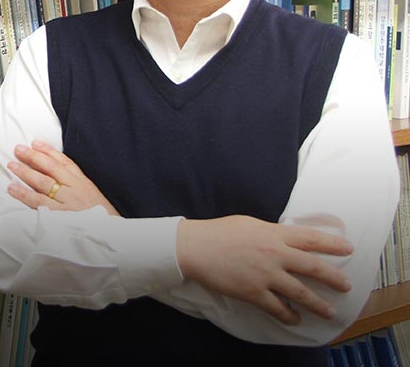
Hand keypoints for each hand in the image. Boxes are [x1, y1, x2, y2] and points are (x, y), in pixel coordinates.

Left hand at [5, 140, 118, 215]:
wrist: (111, 234)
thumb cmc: (99, 215)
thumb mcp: (91, 193)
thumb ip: (75, 183)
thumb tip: (56, 172)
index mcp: (82, 182)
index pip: (64, 162)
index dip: (48, 151)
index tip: (35, 143)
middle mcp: (74, 189)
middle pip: (51, 168)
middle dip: (33, 157)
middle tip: (18, 149)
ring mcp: (67, 202)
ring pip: (43, 183)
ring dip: (25, 172)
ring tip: (12, 165)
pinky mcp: (60, 215)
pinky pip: (39, 202)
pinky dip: (24, 194)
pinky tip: (13, 188)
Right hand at [177, 216, 353, 324]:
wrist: (195, 247)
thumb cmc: (220, 232)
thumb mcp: (251, 224)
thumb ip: (272, 233)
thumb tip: (287, 239)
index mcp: (275, 234)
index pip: (312, 238)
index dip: (333, 244)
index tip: (348, 248)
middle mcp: (276, 255)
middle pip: (314, 267)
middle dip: (334, 278)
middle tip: (347, 286)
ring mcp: (266, 275)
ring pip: (301, 293)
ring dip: (318, 304)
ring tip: (329, 311)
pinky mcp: (253, 292)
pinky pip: (278, 307)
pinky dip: (289, 315)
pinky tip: (295, 319)